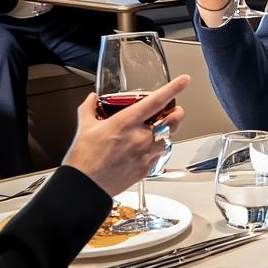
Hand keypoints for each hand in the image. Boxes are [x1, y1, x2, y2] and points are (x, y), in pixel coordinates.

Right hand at [63, 76, 189, 195]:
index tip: (184, 80)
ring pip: (168, 138)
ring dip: (167, 132)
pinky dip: (157, 149)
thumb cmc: (84, 159)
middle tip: (174, 110)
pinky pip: (159, 155)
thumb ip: (90, 108)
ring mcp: (145, 154)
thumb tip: (92, 99)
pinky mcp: (146, 169)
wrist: (85, 187)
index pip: (156, 101)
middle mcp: (140, 137)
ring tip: (160, 129)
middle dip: (177, 112)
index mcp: (126, 123)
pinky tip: (147, 148)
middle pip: (173, 120)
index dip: (173, 88)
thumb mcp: (84, 127)